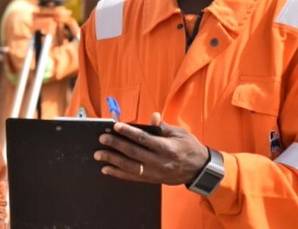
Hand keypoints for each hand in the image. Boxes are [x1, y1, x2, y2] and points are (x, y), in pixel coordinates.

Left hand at [93, 112, 208, 185]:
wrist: (199, 170)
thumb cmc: (189, 147)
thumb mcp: (180, 133)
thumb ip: (163, 126)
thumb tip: (153, 116)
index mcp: (167, 147)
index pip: (144, 139)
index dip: (129, 132)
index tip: (115, 126)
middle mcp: (160, 161)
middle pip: (133, 153)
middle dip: (116, 145)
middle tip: (102, 139)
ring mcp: (155, 173)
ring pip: (130, 167)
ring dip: (112, 160)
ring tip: (98, 154)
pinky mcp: (152, 180)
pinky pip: (132, 177)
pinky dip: (118, 174)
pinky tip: (106, 169)